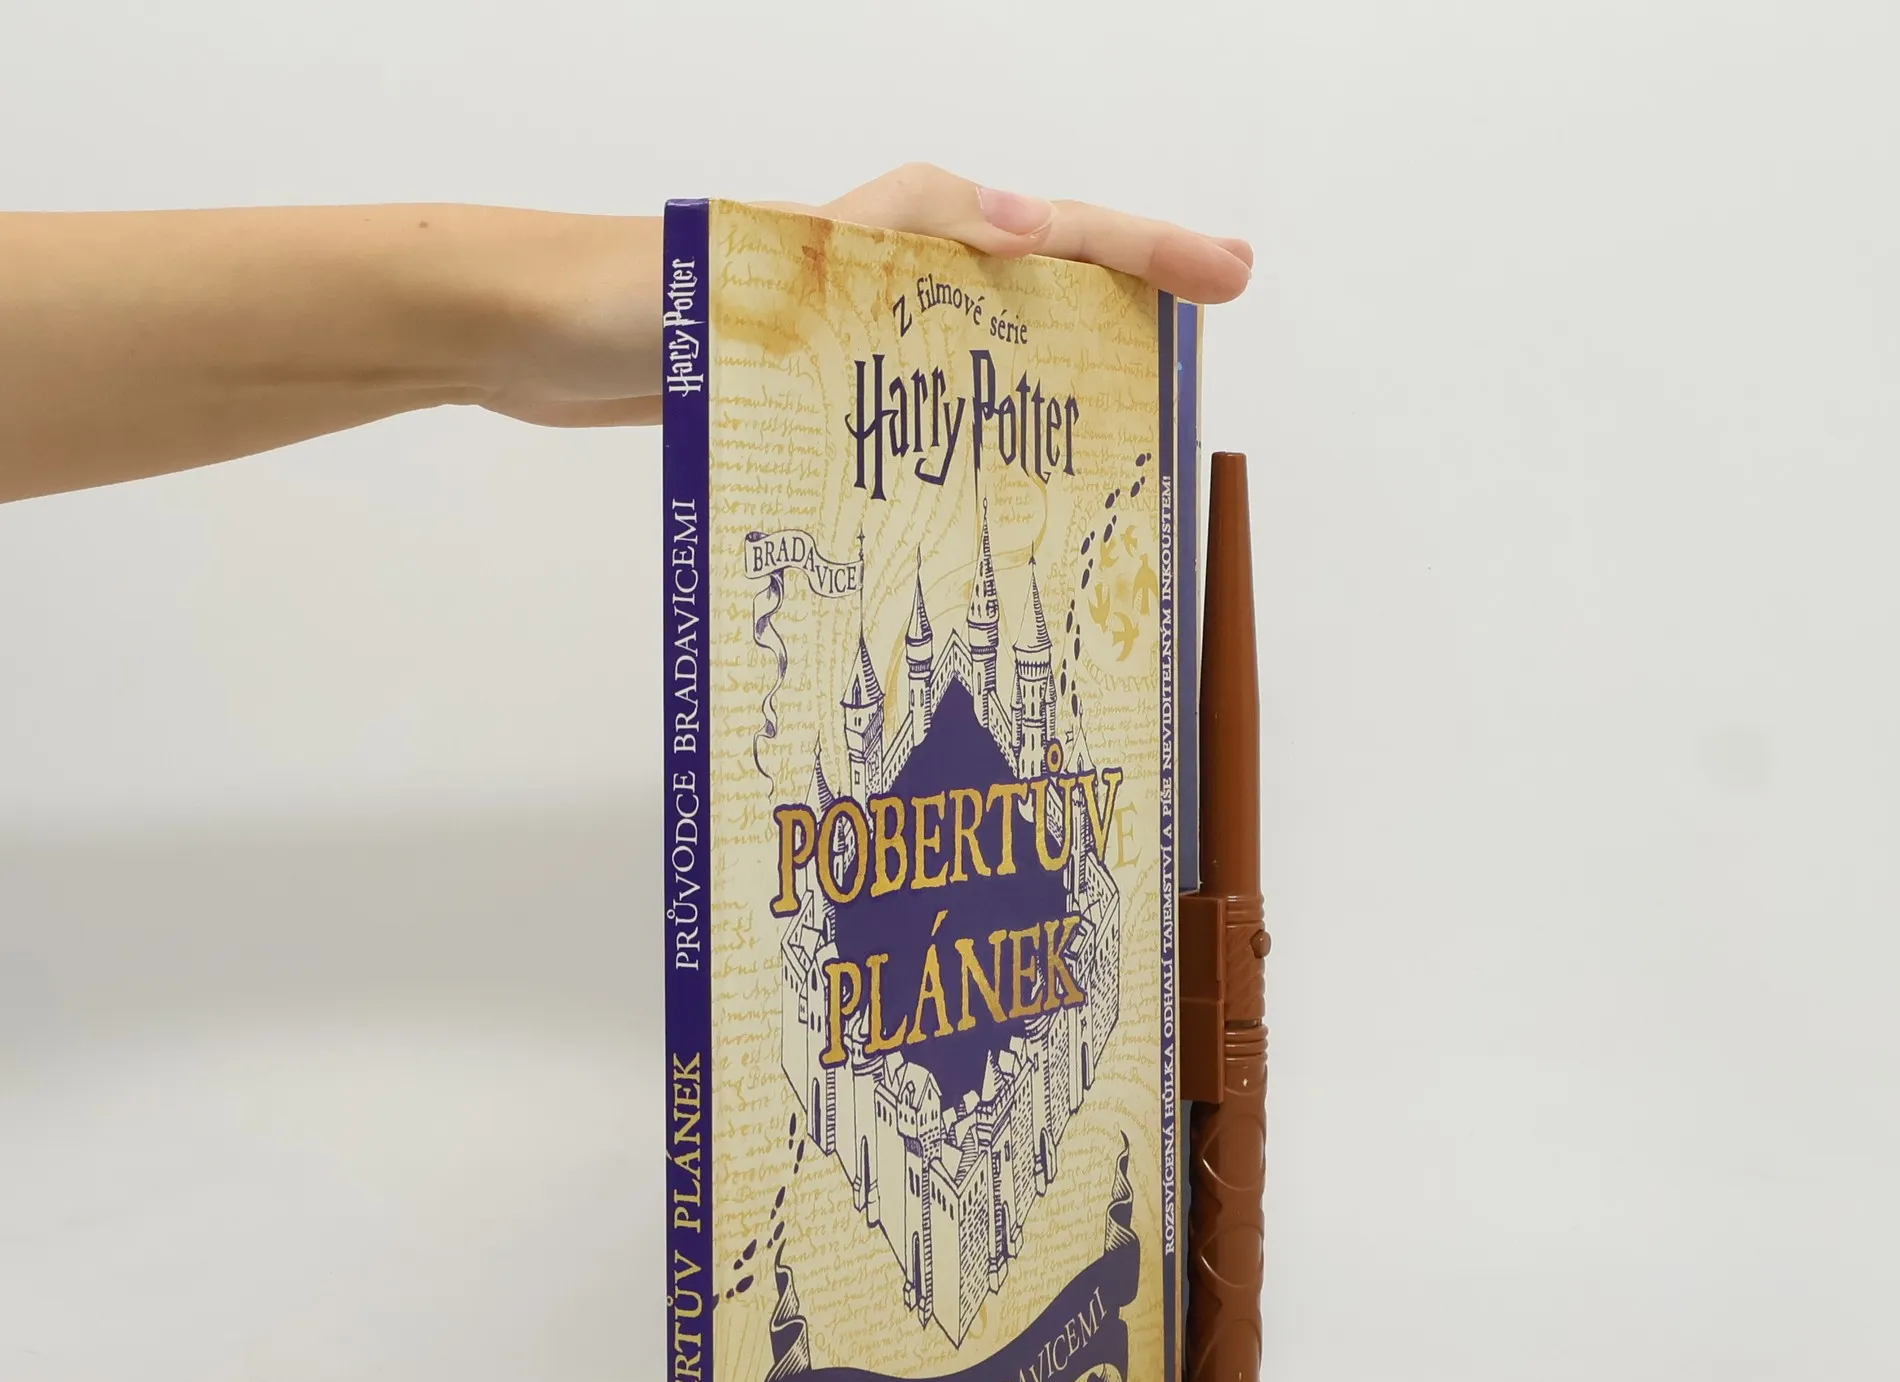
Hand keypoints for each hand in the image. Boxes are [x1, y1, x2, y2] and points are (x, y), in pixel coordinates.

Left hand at [485, 165, 1251, 430]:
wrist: (533, 336)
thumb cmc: (636, 291)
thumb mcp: (774, 252)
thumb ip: (891, 224)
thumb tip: (1020, 217)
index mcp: (897, 232)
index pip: (1050, 231)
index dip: (1147, 254)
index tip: (1230, 278)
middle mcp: (887, 278)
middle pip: (1035, 302)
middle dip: (1121, 337)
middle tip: (1185, 394)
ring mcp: (852, 338)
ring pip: (980, 368)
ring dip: (1042, 411)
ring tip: (1110, 475)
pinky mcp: (811, 391)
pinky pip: (911, 418)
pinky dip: (956, 454)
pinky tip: (978, 509)